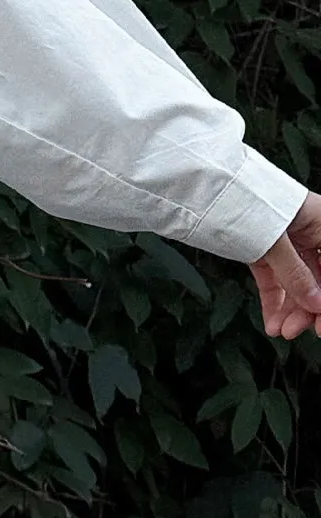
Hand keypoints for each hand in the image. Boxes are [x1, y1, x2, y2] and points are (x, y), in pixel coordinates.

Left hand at [249, 192, 320, 339]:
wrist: (206, 186)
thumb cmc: (244, 200)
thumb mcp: (274, 241)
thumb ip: (296, 273)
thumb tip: (316, 304)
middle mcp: (308, 231)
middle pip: (318, 277)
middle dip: (308, 308)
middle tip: (295, 331)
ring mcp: (286, 241)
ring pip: (296, 282)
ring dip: (290, 309)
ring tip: (280, 331)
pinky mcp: (263, 249)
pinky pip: (274, 279)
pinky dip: (274, 301)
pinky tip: (272, 322)